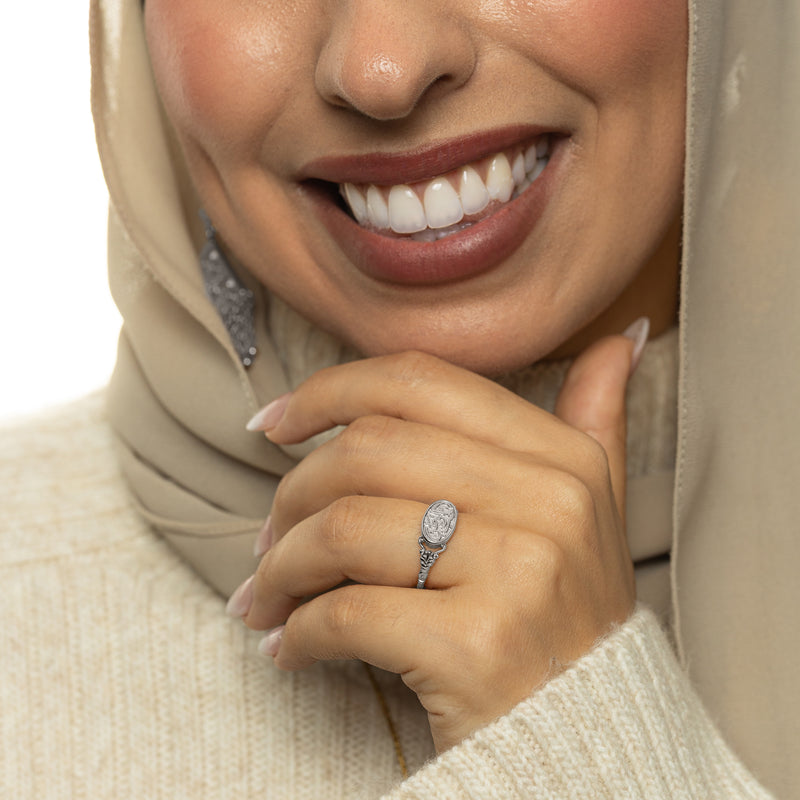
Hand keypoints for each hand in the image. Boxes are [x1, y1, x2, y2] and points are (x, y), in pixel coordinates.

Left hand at [233, 334, 638, 751]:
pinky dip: (297, 632)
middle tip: (267, 537)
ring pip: (345, 528)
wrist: (588, 741)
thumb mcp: (597, 510)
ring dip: (281, 565)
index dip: (328, 391)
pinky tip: (290, 647)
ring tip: (268, 594)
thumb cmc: (567, 617)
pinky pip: (346, 615)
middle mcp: (548, 502)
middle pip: (367, 451)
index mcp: (561, 457)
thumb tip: (622, 337)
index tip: (273, 425)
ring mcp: (517, 572)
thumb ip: (597, 420)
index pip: (418, 382)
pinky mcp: (477, 646)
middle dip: (291, 494)